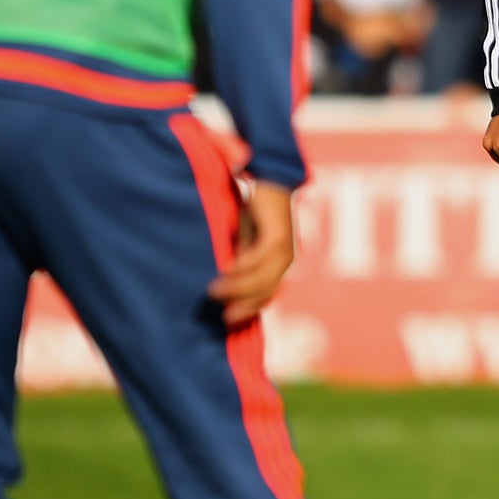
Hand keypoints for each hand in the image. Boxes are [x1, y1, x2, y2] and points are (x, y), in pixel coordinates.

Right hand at [209, 180, 294, 325]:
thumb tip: (221, 284)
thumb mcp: (245, 241)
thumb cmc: (254, 211)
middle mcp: (285, 260)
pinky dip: (242, 267)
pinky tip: (225, 270)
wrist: (268, 178)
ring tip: (213, 290)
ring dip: (237, 287)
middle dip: (242, 305)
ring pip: (262, 278)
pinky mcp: (278, 235)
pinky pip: (259, 258)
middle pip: (265, 292)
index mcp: (279, 265)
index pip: (266, 296)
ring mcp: (284, 248)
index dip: (248, 311)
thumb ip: (240, 261)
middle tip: (220, 313)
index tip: (226, 320)